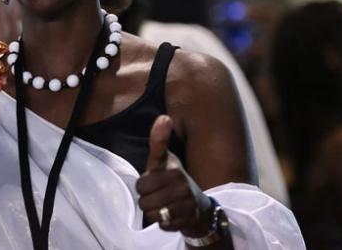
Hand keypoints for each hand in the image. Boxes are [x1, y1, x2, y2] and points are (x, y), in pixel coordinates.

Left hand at [136, 115, 212, 236]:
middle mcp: (182, 186)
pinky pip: (162, 224)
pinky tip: (171, 215)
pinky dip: (163, 222)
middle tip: (158, 195)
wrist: (199, 207)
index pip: (141, 184)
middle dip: (147, 200)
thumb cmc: (175, 180)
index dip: (143, 185)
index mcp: (173, 170)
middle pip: (144, 200)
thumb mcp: (164, 160)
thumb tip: (164, 116)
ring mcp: (186, 204)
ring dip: (154, 212)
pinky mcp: (188, 220)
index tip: (153, 182)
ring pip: (151, 214)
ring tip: (164, 205)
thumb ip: (159, 141)